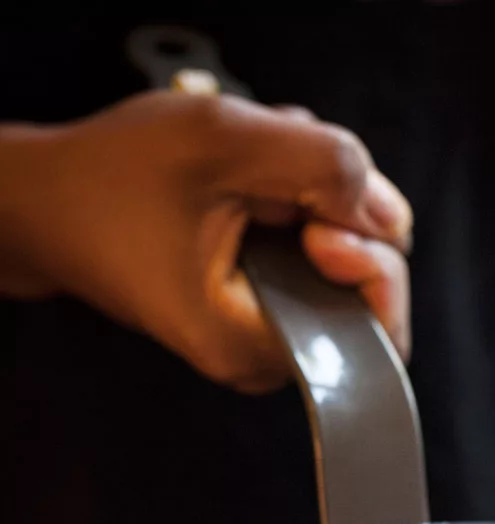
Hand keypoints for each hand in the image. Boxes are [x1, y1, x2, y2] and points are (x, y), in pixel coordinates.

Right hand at [0, 91, 411, 391]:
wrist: (49, 205)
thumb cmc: (112, 180)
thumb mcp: (222, 143)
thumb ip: (321, 167)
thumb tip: (389, 213)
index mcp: (254, 344)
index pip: (377, 336)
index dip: (376, 266)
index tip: (328, 218)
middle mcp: (265, 354)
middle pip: (365, 294)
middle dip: (341, 214)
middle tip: (284, 166)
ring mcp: (261, 329)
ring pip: (339, 265)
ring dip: (315, 197)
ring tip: (256, 160)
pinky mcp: (255, 301)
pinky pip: (307, 255)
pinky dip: (296, 204)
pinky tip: (252, 172)